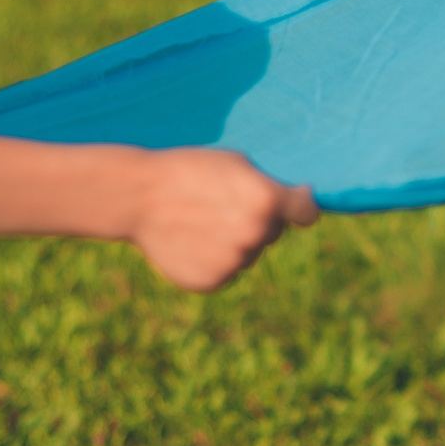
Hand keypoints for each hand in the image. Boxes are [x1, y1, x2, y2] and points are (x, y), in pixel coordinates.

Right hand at [115, 148, 317, 291]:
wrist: (138, 197)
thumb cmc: (189, 170)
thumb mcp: (236, 163)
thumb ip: (270, 185)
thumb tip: (302, 200)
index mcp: (267, 201)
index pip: (306, 213)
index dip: (300, 206)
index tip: (294, 204)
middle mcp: (255, 235)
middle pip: (273, 232)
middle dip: (257, 220)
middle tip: (221, 203)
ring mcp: (234, 262)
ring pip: (248, 253)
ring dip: (234, 242)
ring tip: (200, 221)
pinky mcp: (213, 281)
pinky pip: (226, 270)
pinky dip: (214, 259)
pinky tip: (191, 240)